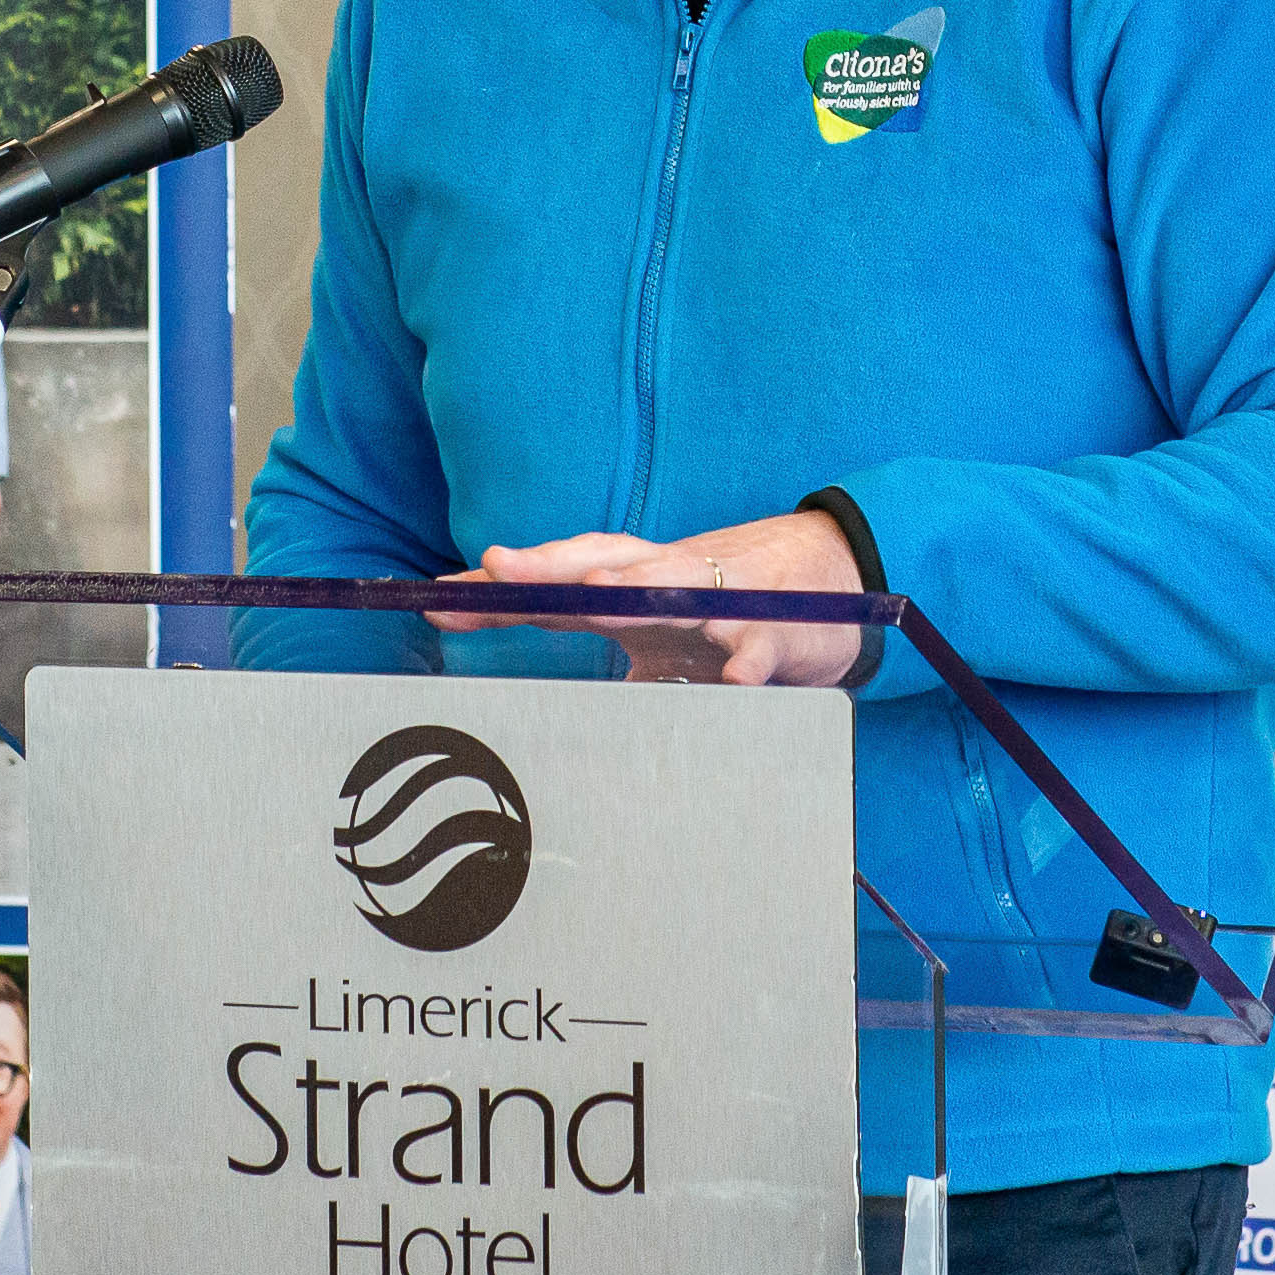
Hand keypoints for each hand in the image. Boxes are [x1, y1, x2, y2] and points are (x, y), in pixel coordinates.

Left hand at [435, 513, 864, 686]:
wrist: (836, 576)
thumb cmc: (731, 608)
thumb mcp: (659, 634)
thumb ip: (609, 660)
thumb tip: (544, 708)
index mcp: (634, 584)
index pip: (556, 581)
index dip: (502, 587)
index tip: (438, 596)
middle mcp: (669, 579)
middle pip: (600, 566)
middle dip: (548, 568)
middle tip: (496, 568)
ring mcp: (723, 599)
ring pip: (675, 589)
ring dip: (635, 591)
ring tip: (594, 598)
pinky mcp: (776, 628)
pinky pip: (759, 645)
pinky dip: (747, 657)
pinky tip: (734, 676)